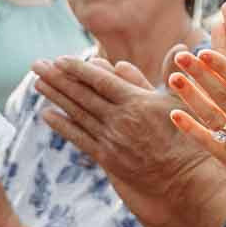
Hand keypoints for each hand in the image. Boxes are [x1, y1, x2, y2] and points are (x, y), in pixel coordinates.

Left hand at [33, 54, 222, 220]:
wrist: (185, 179)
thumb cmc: (188, 138)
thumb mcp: (183, 102)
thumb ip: (173, 73)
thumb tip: (179, 47)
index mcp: (137, 101)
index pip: (100, 80)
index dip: (77, 69)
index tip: (60, 59)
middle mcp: (119, 118)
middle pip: (81, 94)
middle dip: (57, 78)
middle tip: (37, 64)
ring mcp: (111, 139)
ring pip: (76, 113)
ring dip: (55, 97)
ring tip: (38, 83)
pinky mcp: (108, 158)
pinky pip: (79, 138)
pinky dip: (62, 126)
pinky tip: (47, 115)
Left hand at [167, 20, 225, 221]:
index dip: (224, 68)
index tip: (207, 51)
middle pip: (223, 96)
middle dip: (201, 74)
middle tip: (182, 55)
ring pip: (211, 116)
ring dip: (191, 97)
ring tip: (173, 77)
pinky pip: (209, 142)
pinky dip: (191, 129)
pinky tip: (174, 114)